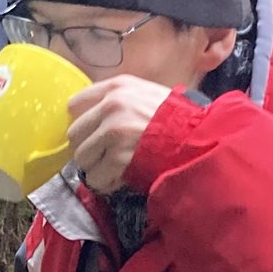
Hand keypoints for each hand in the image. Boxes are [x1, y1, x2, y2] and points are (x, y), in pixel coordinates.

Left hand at [66, 75, 171, 193]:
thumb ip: (117, 100)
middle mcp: (111, 106)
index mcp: (116, 88)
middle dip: (88, 148)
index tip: (92, 133)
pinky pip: (96, 178)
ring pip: (82, 159)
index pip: (74, 105)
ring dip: (97, 167)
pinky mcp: (119, 158)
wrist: (198, 139)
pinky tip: (123, 177)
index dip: (82, 123)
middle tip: (105, 155)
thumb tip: (90, 119)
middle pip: (74, 135)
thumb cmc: (175, 119)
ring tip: (116, 167)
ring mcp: (114, 132)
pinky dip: (107, 183)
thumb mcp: (144, 94)